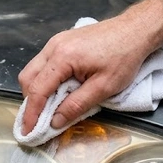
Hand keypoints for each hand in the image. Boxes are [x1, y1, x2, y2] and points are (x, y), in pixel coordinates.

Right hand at [17, 16, 151, 134]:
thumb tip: (55, 121)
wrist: (135, 30)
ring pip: (33, 70)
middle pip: (28, 78)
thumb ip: (77, 105)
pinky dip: (44, 80)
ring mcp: (56, 42)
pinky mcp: (61, 41)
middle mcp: (54, 46)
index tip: (28, 132)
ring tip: (48, 108)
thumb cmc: (124, 57)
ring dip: (36, 90)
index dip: (30, 114)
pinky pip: (43, 63)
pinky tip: (57, 90)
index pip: (37, 90)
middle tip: (38, 121)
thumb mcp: (104, 87)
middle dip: (30, 101)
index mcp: (63, 57)